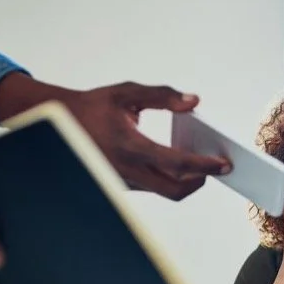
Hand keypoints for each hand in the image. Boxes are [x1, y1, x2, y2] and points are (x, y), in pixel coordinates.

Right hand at [0, 73, 231, 200]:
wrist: (60, 121)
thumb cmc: (95, 106)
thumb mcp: (127, 93)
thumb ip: (162, 96)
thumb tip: (193, 102)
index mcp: (129, 146)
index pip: (176, 164)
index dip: (204, 166)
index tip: (223, 163)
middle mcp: (127, 170)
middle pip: (176, 190)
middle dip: (201, 180)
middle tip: (217, 166)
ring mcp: (124, 181)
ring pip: (165, 191)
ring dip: (186, 179)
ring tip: (201, 161)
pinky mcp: (123, 185)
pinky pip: (153, 186)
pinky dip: (169, 177)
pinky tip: (179, 160)